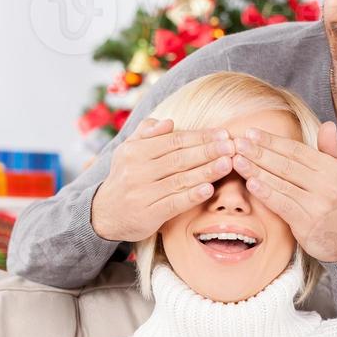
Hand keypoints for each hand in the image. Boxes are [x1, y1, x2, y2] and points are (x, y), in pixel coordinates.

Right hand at [91, 117, 235, 241]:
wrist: (104, 214)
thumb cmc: (125, 178)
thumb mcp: (128, 151)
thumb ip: (147, 134)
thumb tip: (169, 122)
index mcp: (135, 151)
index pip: (173, 141)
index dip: (200, 137)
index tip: (223, 134)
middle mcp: (137, 171)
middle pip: (179, 158)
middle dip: (208, 151)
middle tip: (232, 146)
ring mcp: (142, 194)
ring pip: (179, 180)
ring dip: (206, 171)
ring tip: (228, 164)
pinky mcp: (147, 214)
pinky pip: (173, 203)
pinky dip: (192, 196)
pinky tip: (209, 190)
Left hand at [231, 121, 336, 262]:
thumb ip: (332, 149)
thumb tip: (327, 125)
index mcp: (333, 169)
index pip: (297, 151)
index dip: (273, 141)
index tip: (252, 133)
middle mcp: (327, 185)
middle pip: (286, 165)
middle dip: (259, 153)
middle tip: (238, 143)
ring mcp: (317, 205)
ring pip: (281, 183)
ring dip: (256, 171)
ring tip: (237, 160)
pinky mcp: (307, 223)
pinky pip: (282, 205)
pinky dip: (266, 194)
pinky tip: (250, 184)